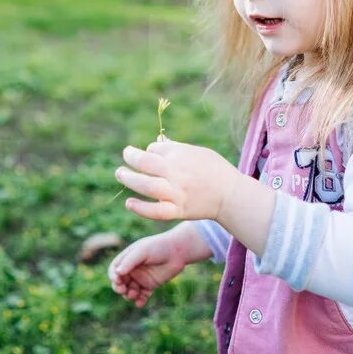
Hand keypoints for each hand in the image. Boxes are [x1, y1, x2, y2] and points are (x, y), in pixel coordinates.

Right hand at [107, 231, 187, 307]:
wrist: (178, 251)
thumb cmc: (159, 246)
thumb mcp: (142, 251)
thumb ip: (129, 261)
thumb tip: (117, 273)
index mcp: (128, 259)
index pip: (115, 270)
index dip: (114, 276)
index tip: (118, 280)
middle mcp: (133, 269)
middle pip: (120, 282)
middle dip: (119, 288)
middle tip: (123, 290)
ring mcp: (141, 278)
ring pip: (130, 291)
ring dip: (129, 295)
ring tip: (134, 294)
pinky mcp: (150, 285)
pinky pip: (142, 296)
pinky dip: (140, 301)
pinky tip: (140, 303)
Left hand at [115, 138, 237, 221]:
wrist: (231, 195)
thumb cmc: (215, 170)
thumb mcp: (197, 152)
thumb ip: (176, 149)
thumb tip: (156, 143)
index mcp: (182, 154)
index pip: (154, 148)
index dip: (150, 150)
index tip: (151, 154)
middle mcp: (176, 172)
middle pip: (145, 163)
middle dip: (131, 158)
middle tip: (126, 156)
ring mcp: (176, 192)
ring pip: (146, 186)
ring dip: (129, 179)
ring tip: (121, 174)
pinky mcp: (178, 210)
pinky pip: (156, 211)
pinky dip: (141, 208)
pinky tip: (129, 203)